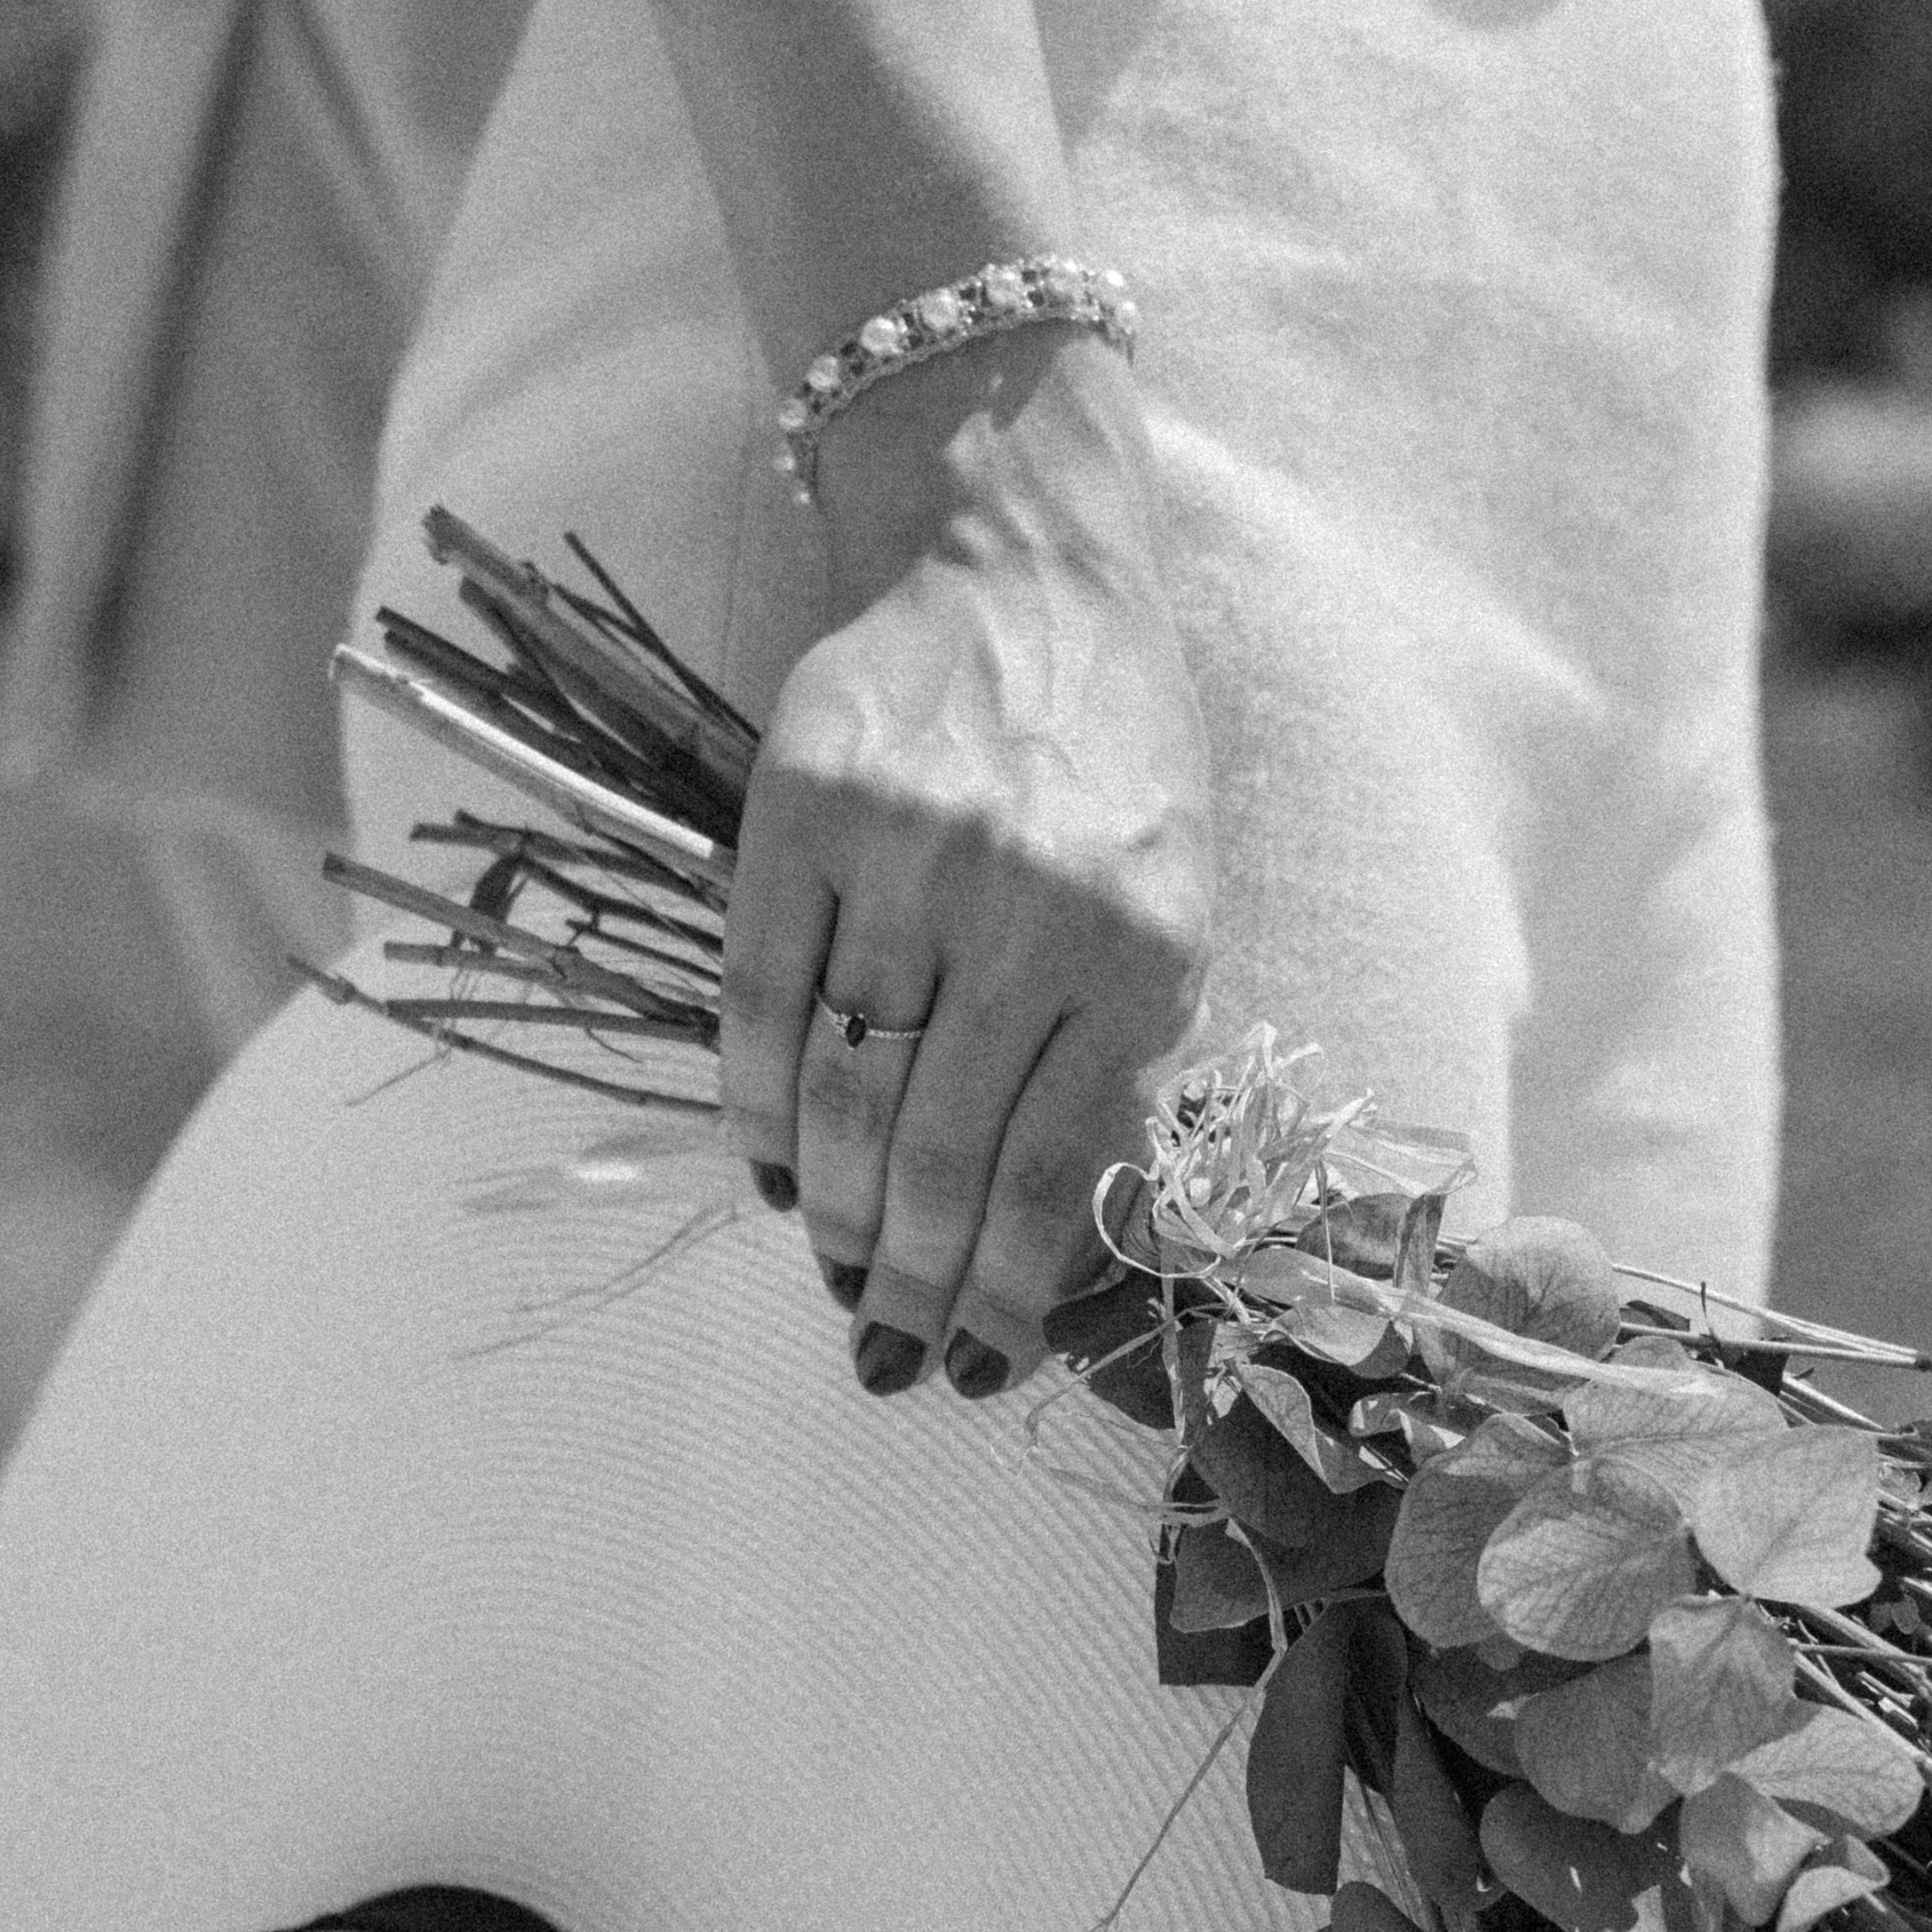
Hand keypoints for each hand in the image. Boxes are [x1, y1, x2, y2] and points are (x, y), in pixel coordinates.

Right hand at [720, 327, 1211, 1397]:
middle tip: (883, 1353)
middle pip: (938, 1157)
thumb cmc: (1116, 757)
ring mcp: (907, 864)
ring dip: (828, 1216)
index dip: (1006, 1291)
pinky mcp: (801, 817)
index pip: (1057, 1171)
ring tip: (830, 1275)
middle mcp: (1026, 915)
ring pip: (844, 1098)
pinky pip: (759, 1005)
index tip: (974, 1364)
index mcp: (1139, 953)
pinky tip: (770, 1166)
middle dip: (906, 1282)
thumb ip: (1123, 1051)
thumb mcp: (1174, 903)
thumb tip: (1054, 1231)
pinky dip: (756, 1109)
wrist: (1029, 568)